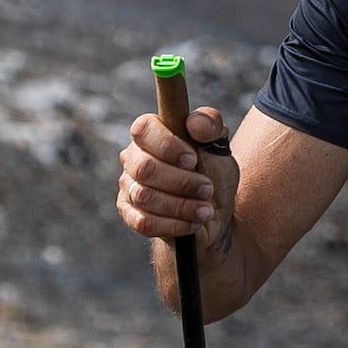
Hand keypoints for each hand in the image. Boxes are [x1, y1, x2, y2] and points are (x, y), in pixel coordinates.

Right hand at [117, 104, 238, 250]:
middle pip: (144, 168)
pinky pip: (144, 222)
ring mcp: (128, 187)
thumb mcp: (219, 147)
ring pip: (145, 197)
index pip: (144, 130)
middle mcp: (133, 158)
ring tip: (206, 209)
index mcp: (151, 133)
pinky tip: (192, 222)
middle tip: (207, 189)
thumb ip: (211, 126)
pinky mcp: (130, 214)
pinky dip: (173, 224)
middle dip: (182, 182)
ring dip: (182, 206)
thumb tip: (194, 122)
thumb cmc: (213, 174)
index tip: (193, 160)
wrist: (214, 213)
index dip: (168, 145)